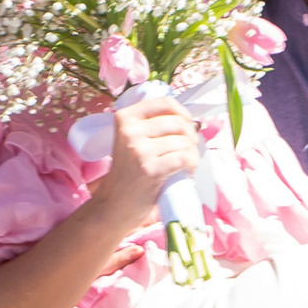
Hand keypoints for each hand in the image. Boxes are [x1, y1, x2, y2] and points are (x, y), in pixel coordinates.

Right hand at [93, 92, 198, 228]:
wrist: (114, 204)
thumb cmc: (128, 172)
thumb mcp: (131, 141)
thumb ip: (151, 126)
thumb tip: (191, 120)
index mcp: (125, 118)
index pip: (164, 103)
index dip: (182, 112)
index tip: (187, 124)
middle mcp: (130, 131)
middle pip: (177, 123)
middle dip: (191, 136)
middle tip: (188, 149)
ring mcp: (139, 151)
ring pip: (183, 142)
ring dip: (192, 153)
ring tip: (186, 163)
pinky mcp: (150, 169)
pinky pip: (184, 158)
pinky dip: (191, 164)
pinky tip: (186, 171)